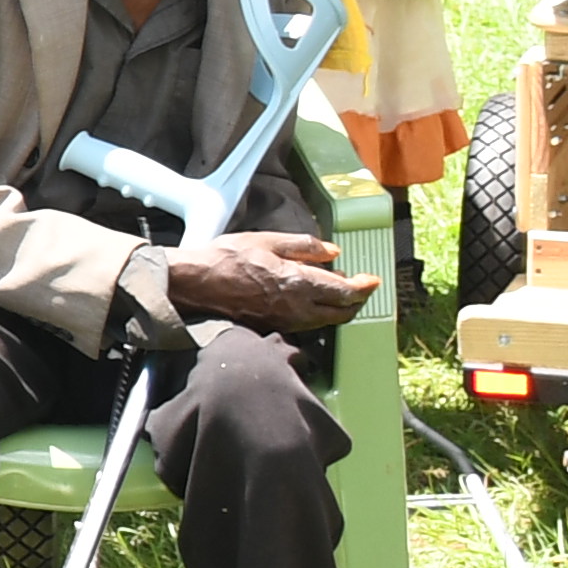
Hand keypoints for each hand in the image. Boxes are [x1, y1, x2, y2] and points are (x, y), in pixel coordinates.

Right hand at [159, 228, 373, 336]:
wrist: (195, 285)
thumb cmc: (226, 259)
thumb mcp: (266, 240)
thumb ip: (304, 246)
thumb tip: (332, 252)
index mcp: (299, 283)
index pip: (345, 291)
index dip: (364, 286)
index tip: (372, 280)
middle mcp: (298, 308)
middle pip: (342, 312)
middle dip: (356, 300)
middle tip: (360, 287)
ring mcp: (287, 321)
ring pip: (326, 321)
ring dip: (338, 308)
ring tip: (340, 292)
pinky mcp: (274, 327)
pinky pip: (308, 324)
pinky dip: (319, 314)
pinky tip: (313, 301)